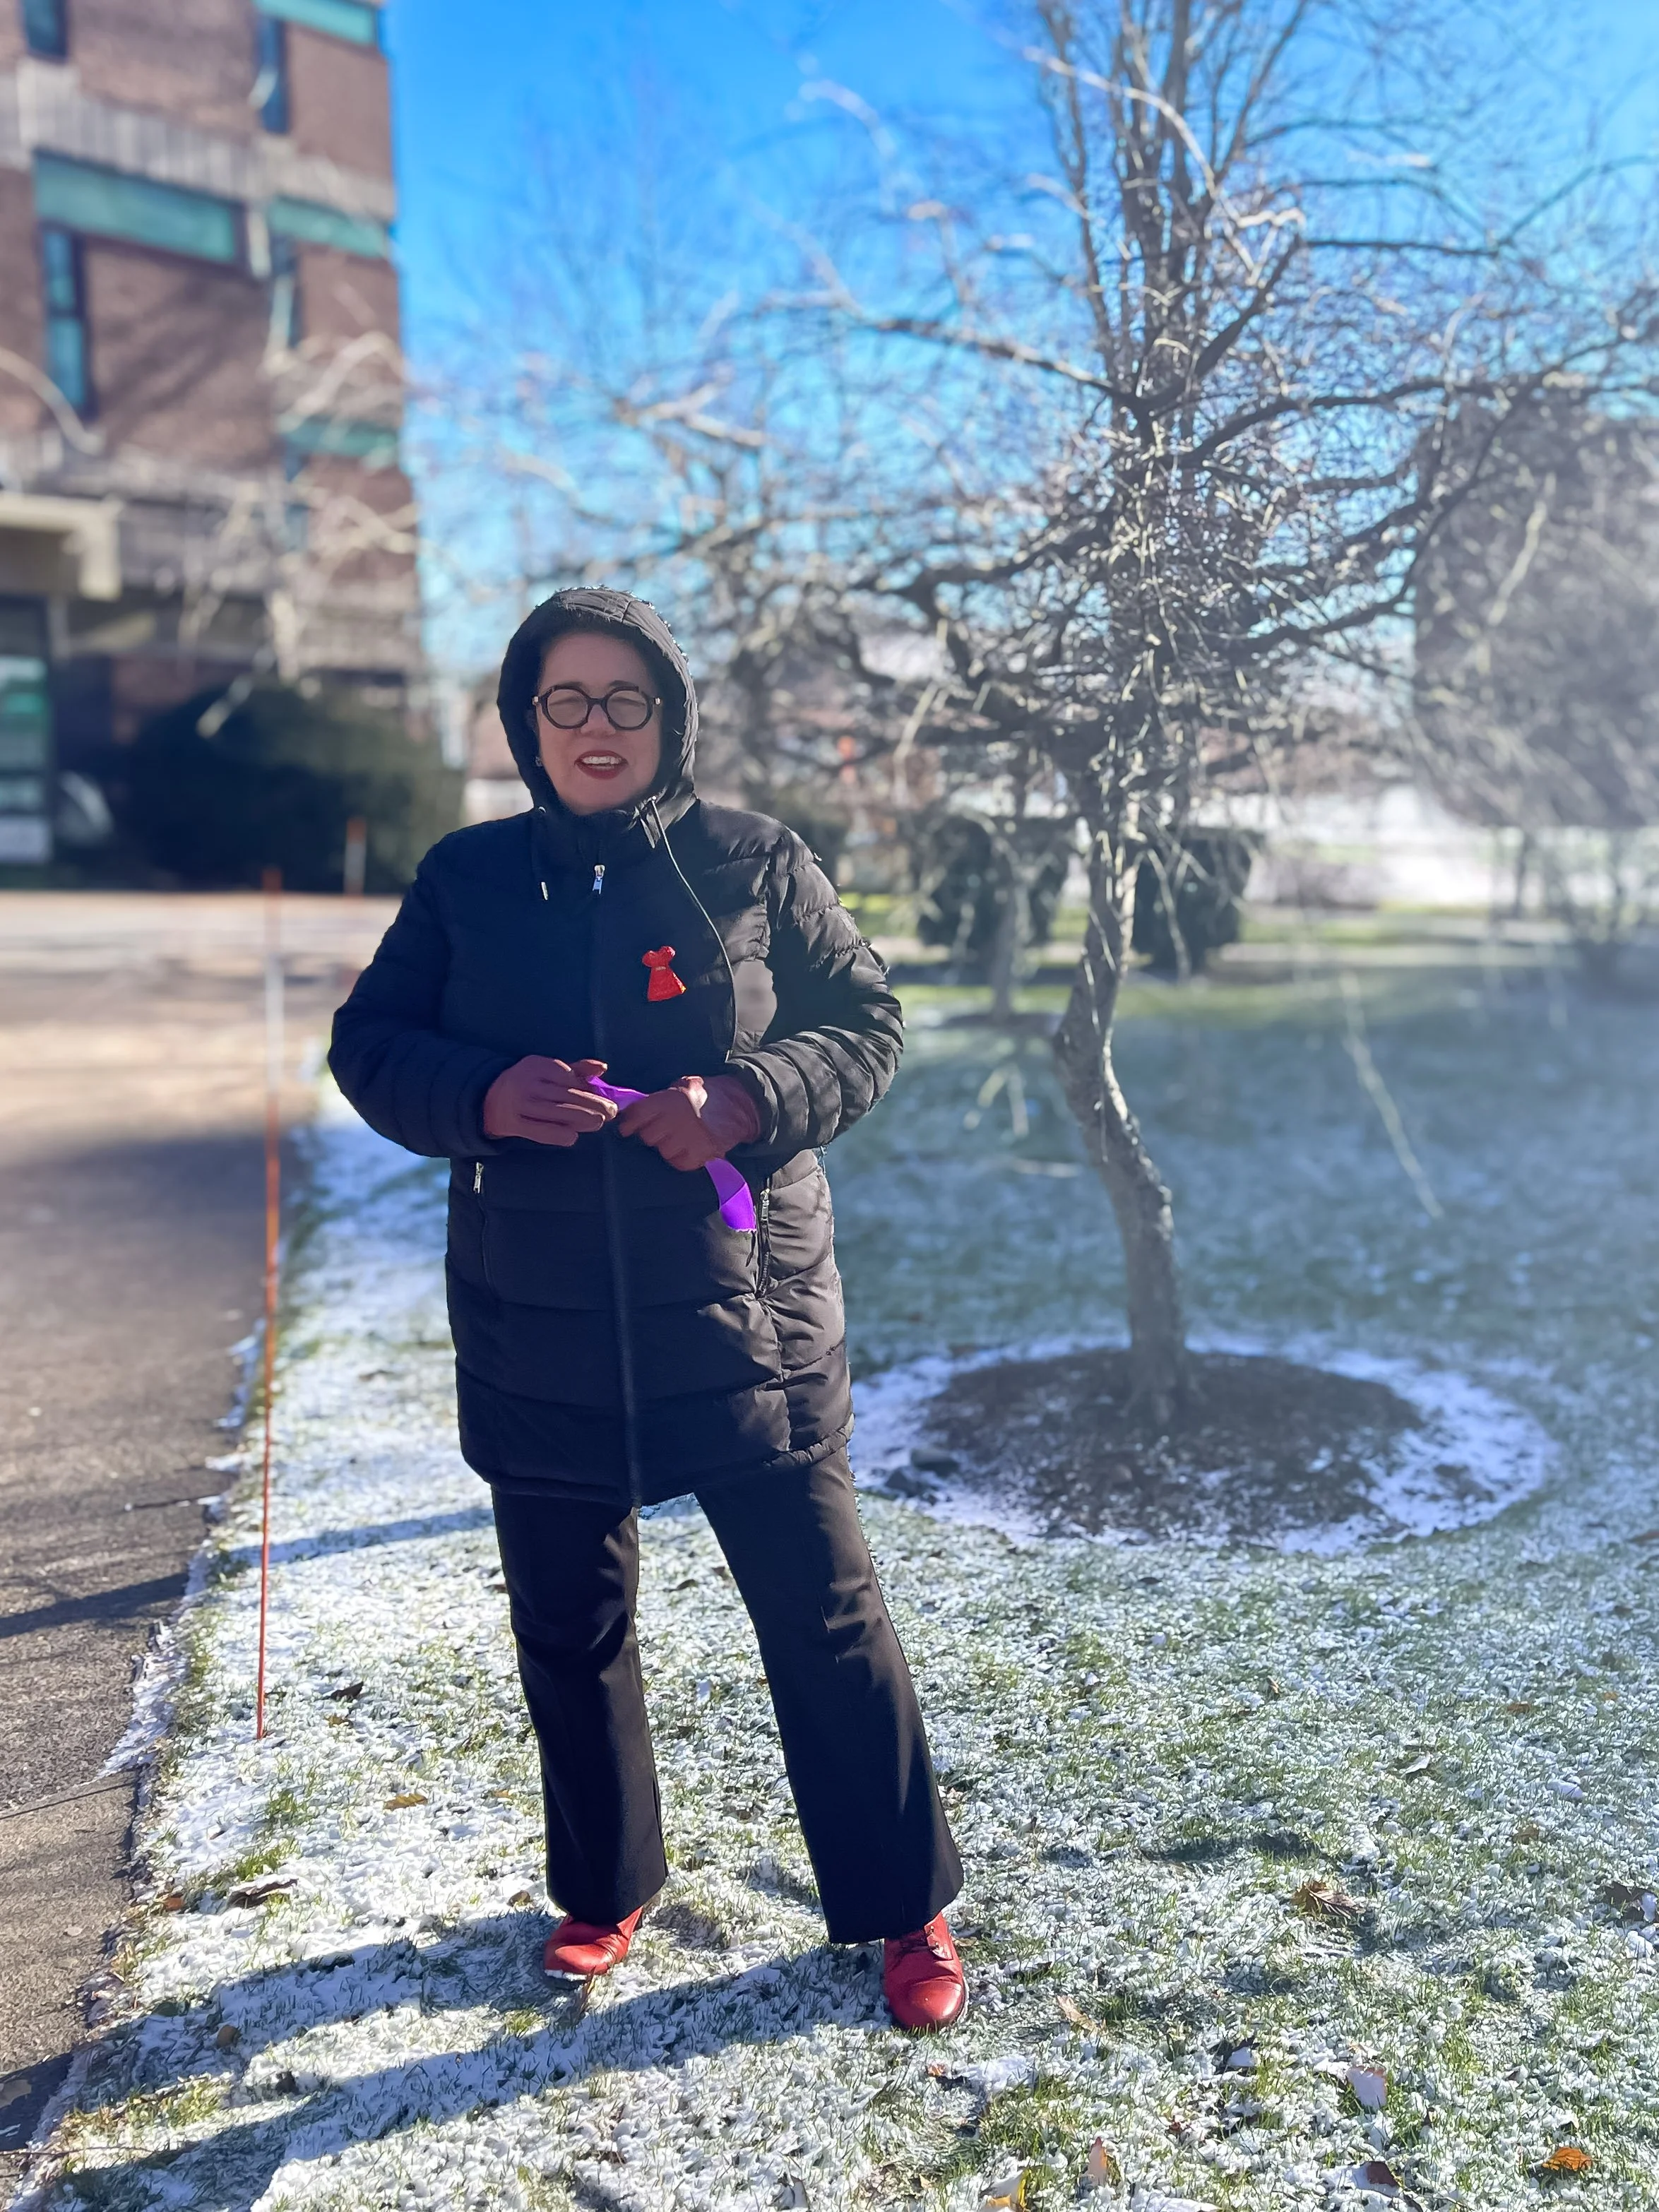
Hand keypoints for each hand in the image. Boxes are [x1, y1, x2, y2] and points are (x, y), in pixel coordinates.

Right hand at [481, 1056, 617, 1146]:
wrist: (488, 1098)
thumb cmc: (528, 1082)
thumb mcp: (547, 1069)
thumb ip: (576, 1069)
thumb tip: (602, 1068)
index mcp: (536, 1065)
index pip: (566, 1076)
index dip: (587, 1088)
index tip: (603, 1096)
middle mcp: (527, 1083)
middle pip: (566, 1095)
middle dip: (593, 1104)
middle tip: (612, 1112)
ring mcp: (519, 1104)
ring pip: (556, 1113)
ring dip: (582, 1119)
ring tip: (599, 1122)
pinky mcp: (514, 1124)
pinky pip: (540, 1131)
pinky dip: (559, 1134)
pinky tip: (574, 1137)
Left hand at [616, 1074, 760, 1170]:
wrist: (739, 1106)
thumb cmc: (707, 1095)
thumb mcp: (680, 1087)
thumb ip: (659, 1100)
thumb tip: (635, 1110)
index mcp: (667, 1101)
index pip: (636, 1115)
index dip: (628, 1123)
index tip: (626, 1128)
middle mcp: (674, 1120)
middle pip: (647, 1137)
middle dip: (652, 1134)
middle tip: (664, 1129)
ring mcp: (687, 1139)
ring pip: (663, 1151)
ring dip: (668, 1147)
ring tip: (681, 1137)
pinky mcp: (699, 1154)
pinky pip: (679, 1163)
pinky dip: (682, 1158)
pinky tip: (690, 1148)